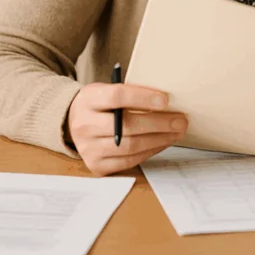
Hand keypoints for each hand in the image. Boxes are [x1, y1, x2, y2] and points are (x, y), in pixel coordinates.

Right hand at [67, 83, 187, 175]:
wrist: (74, 122)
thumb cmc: (100, 103)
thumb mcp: (108, 89)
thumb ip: (131, 92)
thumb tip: (166, 99)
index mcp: (89, 100)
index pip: (117, 96)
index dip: (143, 98)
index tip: (166, 99)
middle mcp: (85, 125)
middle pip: (126, 126)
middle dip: (158, 123)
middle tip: (180, 120)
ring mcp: (88, 149)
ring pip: (129, 147)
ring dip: (159, 139)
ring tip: (176, 132)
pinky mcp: (96, 165)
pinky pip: (128, 161)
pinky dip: (150, 151)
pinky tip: (163, 142)